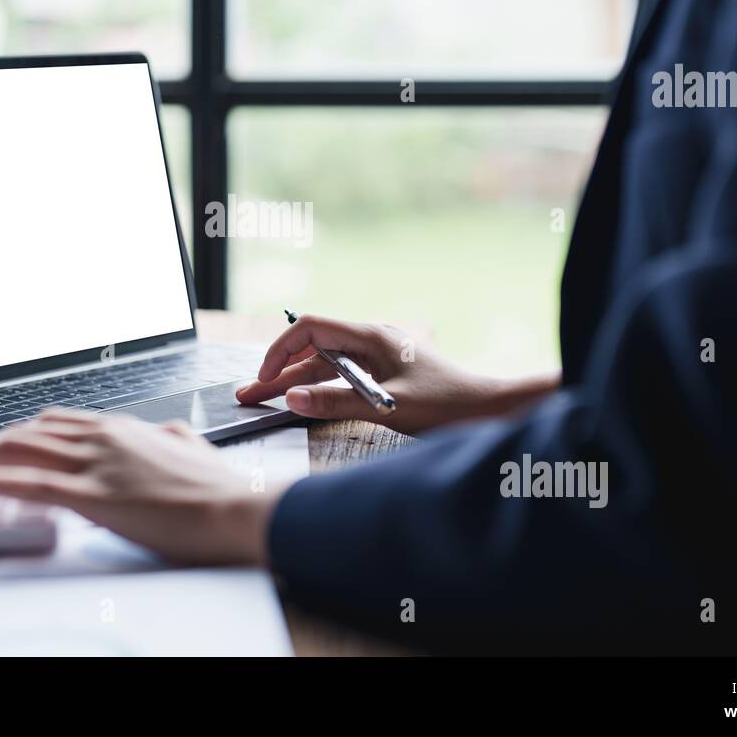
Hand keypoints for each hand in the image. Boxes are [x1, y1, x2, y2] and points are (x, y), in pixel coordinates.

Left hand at [0, 409, 285, 565]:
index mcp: (120, 428)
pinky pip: (32, 484)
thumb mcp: (190, 448)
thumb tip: (168, 433)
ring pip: (18, 451)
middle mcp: (103, 436)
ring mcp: (97, 462)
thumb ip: (171, 436)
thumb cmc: (217, 488)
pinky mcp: (96, 494)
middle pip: (24, 432)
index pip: (51, 423)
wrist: (238, 508)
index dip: (12, 437)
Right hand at [235, 314, 559, 434]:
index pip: (311, 328)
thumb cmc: (447, 404)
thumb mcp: (388, 406)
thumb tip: (290, 399)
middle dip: (278, 370)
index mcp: (371, 335)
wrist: (488, 408)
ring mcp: (375, 356)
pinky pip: (340, 376)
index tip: (264, 379)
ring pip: (323, 365)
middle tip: (247, 394)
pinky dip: (316, 388)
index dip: (280, 350)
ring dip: (293, 382)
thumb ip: (336, 402)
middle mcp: (370, 340)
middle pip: (312, 349)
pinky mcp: (381, 374)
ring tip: (261, 401)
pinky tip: (298, 400)